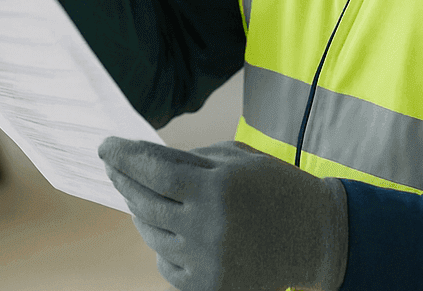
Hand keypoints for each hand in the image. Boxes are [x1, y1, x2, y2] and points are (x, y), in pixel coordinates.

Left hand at [99, 137, 347, 290]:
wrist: (318, 237)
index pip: (153, 171)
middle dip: (124, 180)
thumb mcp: (237, 159)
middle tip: (113, 166)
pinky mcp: (208, 286)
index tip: (105, 145)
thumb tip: (143, 159)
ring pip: (151, 234)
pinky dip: (162, 244)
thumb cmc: (276, 188)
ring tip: (141, 195)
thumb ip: (190, 160)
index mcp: (216, 189)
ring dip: (142, 212)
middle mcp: (207, 228)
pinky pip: (166, 263)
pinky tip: (167, 229)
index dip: (124, 156)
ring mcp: (206, 262)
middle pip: (145, 203)